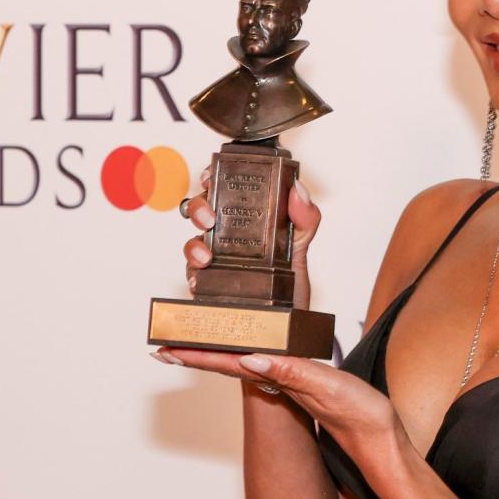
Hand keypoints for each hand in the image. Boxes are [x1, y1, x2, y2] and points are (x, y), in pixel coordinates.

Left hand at [152, 346, 402, 466]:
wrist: (383, 446)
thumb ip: (291, 372)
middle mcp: (279, 384)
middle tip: (168, 339)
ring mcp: (291, 386)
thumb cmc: (360, 419)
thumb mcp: (325, 389)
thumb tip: (251, 359)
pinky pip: (268, 363)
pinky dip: (251, 351)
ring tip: (200, 336)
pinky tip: (253, 347)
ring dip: (221, 349)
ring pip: (246, 362)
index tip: (163, 349)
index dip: (195, 356)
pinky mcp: (305, 385)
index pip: (228, 364)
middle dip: (199, 351)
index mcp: (280, 382)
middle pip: (229, 362)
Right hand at [181, 165, 321, 309]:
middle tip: (209, 218)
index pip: (223, 190)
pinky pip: (193, 275)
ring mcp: (215, 259)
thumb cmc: (290, 281)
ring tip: (206, 256)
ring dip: (193, 245)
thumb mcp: (302, 244)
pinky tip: (203, 276)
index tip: (210, 177)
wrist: (288, 321)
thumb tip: (299, 191)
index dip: (212, 178)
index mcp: (246, 218)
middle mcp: (227, 235)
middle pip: (201, 211)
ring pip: (192, 242)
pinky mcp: (209, 284)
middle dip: (199, 208)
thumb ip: (305, 217)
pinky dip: (194, 274)